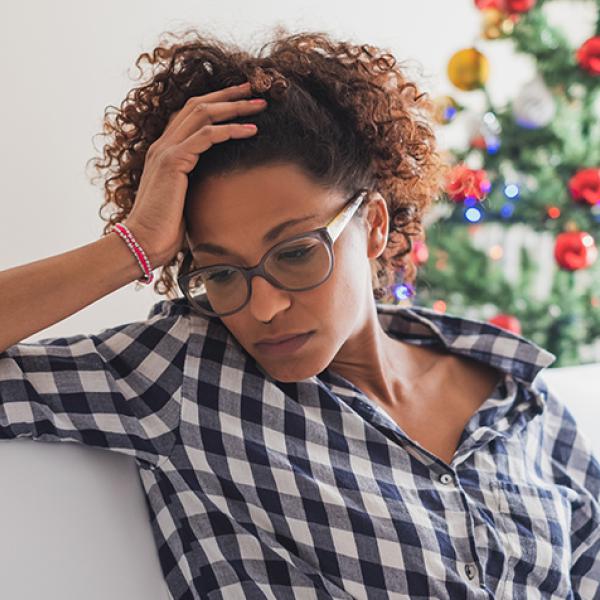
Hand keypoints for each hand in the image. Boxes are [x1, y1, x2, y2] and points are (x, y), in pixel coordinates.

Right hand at [123, 81, 266, 266]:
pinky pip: (206, 136)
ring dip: (234, 106)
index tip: (242, 100)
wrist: (143, 242)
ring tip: (260, 105)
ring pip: (203, 114)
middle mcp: (163, 145)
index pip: (190, 115)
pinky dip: (231, 130)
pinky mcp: (173, 162)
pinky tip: (251, 131)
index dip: (216, 103)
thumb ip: (196, 185)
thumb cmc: (165, 229)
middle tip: (255, 89)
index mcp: (165, 152)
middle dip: (229, 95)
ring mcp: (166, 151)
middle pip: (198, 105)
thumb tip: (220, 188)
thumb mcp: (185, 200)